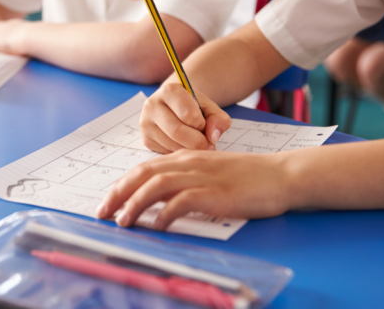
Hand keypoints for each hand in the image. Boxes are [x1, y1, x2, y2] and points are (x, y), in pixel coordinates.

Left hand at [96, 149, 292, 229]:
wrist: (281, 174)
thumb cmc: (247, 177)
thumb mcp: (210, 172)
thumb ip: (185, 180)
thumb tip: (158, 201)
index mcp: (185, 157)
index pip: (144, 168)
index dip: (122, 184)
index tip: (108, 201)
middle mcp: (189, 163)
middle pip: (142, 174)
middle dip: (118, 193)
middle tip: (102, 212)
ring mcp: (202, 176)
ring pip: (156, 186)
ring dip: (135, 204)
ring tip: (123, 222)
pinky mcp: (215, 192)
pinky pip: (182, 201)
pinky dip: (165, 214)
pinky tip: (158, 226)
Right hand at [140, 83, 231, 152]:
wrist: (176, 107)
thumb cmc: (195, 107)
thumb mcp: (210, 108)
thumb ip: (218, 119)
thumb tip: (212, 137)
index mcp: (169, 91)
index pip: (189, 116)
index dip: (202, 125)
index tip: (204, 125)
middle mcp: (152, 105)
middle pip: (177, 132)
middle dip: (197, 142)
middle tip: (208, 145)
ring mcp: (145, 123)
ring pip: (171, 145)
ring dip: (189, 150)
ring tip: (196, 143)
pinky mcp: (146, 139)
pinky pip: (165, 153)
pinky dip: (179, 153)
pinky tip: (184, 145)